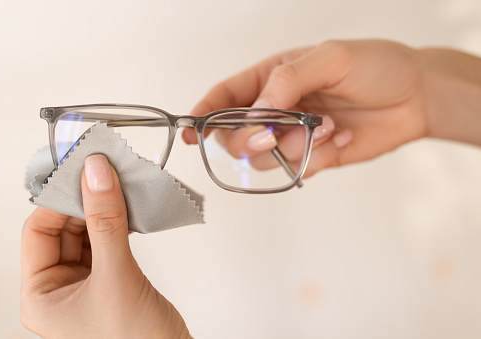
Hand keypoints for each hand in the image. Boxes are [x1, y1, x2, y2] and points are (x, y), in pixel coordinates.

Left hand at [21, 154, 189, 338]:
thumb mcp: (116, 277)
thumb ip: (106, 223)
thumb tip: (96, 176)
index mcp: (41, 296)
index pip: (38, 232)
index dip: (60, 200)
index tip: (82, 173)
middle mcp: (58, 289)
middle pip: (64, 228)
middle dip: (85, 200)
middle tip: (104, 173)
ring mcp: (85, 283)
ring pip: (88, 231)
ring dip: (104, 209)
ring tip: (119, 185)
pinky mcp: (110, 278)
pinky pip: (107, 240)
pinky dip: (118, 222)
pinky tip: (129, 208)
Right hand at [183, 39, 480, 176]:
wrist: (415, 96)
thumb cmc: (374, 65)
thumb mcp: (329, 58)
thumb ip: (287, 82)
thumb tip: (256, 113)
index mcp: (270, 77)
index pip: (223, 97)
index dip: (202, 115)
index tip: (190, 133)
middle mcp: (274, 108)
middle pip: (235, 137)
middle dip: (251, 139)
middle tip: (276, 133)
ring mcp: (291, 135)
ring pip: (265, 158)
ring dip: (293, 147)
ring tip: (326, 127)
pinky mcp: (312, 157)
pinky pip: (297, 168)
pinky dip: (318, 157)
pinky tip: (341, 137)